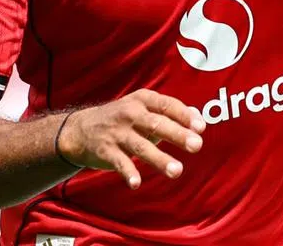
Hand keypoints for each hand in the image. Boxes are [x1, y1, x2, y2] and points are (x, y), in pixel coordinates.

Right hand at [57, 89, 204, 189]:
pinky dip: (128, 172)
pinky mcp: (105, 151)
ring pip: (141, 146)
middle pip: (157, 124)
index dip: (185, 116)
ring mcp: (117, 133)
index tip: (201, 128)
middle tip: (197, 146)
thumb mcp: (145, 108)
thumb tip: (199, 119)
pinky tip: (136, 183)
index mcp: (144, 100)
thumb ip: (173, 113)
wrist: (80, 129)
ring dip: (159, 159)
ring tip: (177, 171)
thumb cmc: (124, 118)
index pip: (168, 105)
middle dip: (178, 135)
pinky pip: (119, 162)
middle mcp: (130, 113)